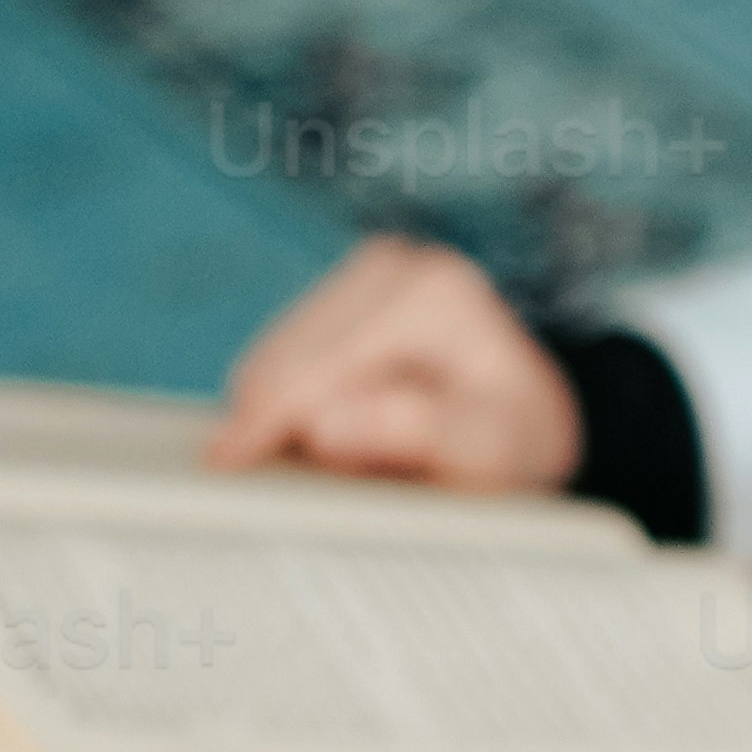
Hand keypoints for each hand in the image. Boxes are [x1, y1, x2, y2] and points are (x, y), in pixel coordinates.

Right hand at [209, 238, 583, 487]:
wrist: (529, 425)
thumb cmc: (517, 446)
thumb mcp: (490, 454)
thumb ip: (418, 435)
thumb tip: (325, 426)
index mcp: (434, 291)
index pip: (322, 362)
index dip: (267, 419)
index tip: (222, 464)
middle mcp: (398, 264)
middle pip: (284, 355)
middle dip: (277, 424)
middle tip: (323, 486)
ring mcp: (366, 273)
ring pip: (271, 356)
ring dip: (282, 418)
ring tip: (349, 463)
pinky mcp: (343, 295)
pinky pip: (280, 358)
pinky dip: (287, 405)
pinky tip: (331, 436)